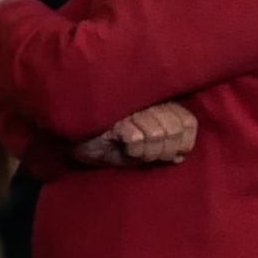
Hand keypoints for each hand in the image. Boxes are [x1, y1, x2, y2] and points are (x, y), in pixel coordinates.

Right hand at [71, 100, 197, 166]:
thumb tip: (180, 157)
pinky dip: (133, 150)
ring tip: (132, 150)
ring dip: (147, 151)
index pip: (188, 123)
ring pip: (158, 135)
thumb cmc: (107, 141)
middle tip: (145, 153)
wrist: (69, 136)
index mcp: (159, 103)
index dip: (184, 142)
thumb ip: (162, 149)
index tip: (171, 153)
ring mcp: (131, 107)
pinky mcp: (115, 118)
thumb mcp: (139, 147)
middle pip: (175, 130)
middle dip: (164, 150)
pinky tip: (121, 146)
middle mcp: (148, 101)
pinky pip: (137, 139)